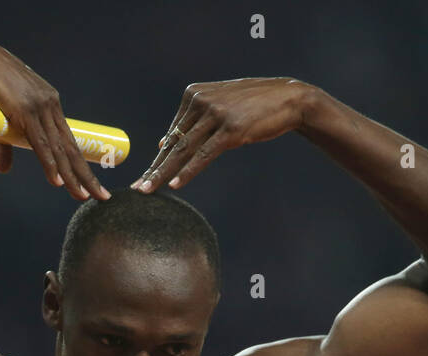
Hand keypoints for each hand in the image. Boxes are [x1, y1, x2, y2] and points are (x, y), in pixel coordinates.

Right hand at [0, 35, 109, 200]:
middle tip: (103, 196)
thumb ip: (4, 146)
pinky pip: (41, 144)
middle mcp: (50, 104)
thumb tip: (6, 171)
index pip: (69, 140)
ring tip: (84, 196)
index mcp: (49, 103)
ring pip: (59, 150)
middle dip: (86, 175)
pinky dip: (50, 165)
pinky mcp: (26, 111)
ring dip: (72, 176)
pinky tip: (59, 182)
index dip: (81, 164)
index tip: (92, 183)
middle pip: (71, 147)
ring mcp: (40, 107)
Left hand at [131, 78, 313, 192]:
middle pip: (174, 142)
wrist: (289, 99)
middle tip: (138, 187)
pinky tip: (174, 185)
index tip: (146, 175)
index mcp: (194, 94)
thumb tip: (165, 140)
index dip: (159, 157)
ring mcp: (215, 114)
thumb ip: (193, 121)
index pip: (173, 132)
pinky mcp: (230, 129)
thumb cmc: (254, 105)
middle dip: (154, 168)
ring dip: (164, 173)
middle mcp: (201, 101)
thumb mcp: (220, 106)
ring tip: (148, 190)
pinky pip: (203, 155)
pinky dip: (188, 172)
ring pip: (184, 150)